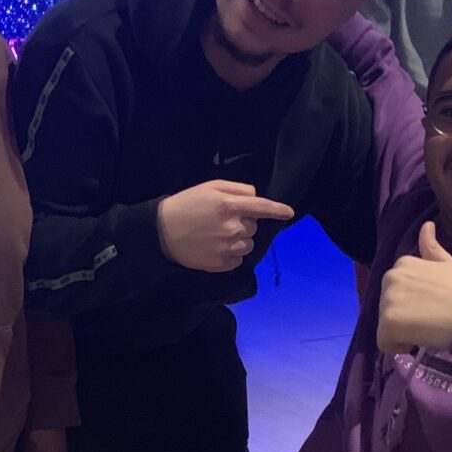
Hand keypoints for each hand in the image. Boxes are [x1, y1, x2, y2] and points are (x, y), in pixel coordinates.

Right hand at [157, 181, 293, 272]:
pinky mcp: (222, 264)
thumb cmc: (186, 204)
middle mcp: (233, 228)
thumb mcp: (210, 187)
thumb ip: (237, 189)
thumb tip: (255, 197)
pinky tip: (215, 247)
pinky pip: (239, 258)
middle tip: (222, 220)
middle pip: (254, 227)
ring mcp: (228, 248)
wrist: (162, 232)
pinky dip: (232, 253)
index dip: (278, 210)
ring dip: (240, 239)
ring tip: (217, 235)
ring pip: (249, 244)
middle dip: (244, 223)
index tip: (289, 212)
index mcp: (230, 206)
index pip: (262, 207)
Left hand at [376, 223, 451, 355]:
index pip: (396, 289)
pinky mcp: (389, 322)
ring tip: (425, 329)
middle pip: (387, 306)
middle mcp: (390, 277)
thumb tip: (427, 225)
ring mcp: (388, 299)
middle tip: (428, 319)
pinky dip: (397, 347)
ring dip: (401, 331)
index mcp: (402, 263)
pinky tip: (416, 342)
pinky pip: (384, 342)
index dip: (411, 302)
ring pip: (385, 324)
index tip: (429, 307)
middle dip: (403, 315)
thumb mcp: (448, 264)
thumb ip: (432, 248)